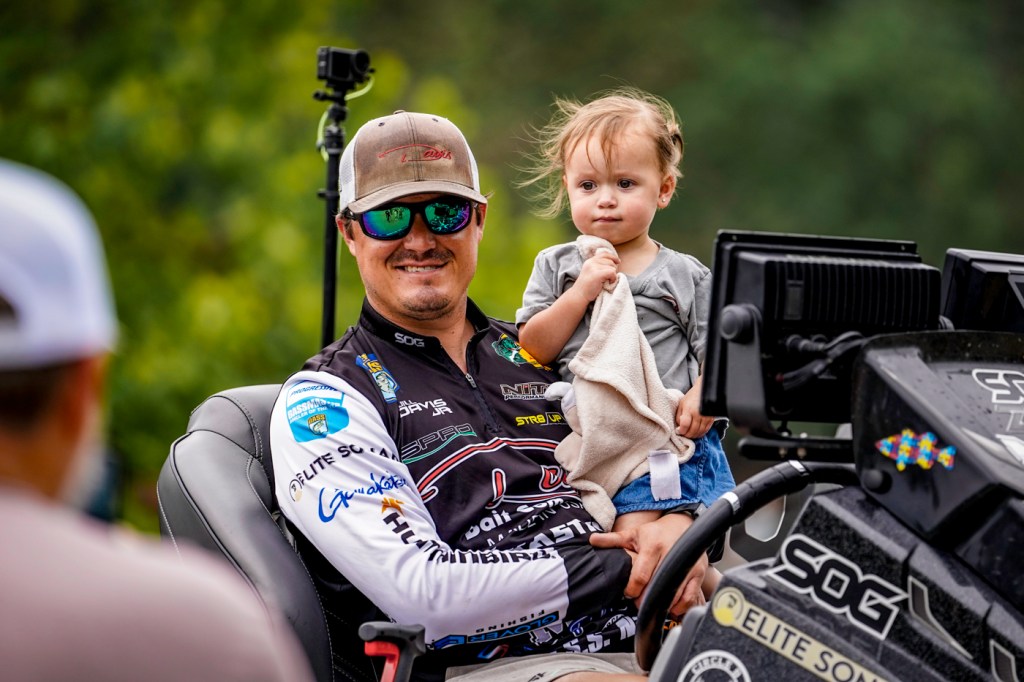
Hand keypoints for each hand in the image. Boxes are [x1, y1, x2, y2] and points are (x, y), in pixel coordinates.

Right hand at [571, 249, 618, 302]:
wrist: (579, 295)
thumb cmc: (587, 287)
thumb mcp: (591, 272)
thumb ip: (599, 266)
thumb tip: (614, 263)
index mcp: (590, 261)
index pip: (604, 254)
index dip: (613, 257)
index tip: (618, 262)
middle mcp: (591, 262)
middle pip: (610, 261)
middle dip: (613, 269)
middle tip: (608, 278)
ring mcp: (593, 267)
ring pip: (612, 267)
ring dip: (613, 275)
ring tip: (606, 281)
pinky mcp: (597, 274)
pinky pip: (612, 272)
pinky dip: (613, 278)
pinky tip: (608, 283)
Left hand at [589, 513, 707, 616]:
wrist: (682, 525)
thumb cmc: (655, 533)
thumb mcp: (633, 534)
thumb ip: (613, 540)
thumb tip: (591, 540)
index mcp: (653, 546)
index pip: (641, 576)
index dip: (632, 590)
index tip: (628, 593)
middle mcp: (671, 555)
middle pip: (656, 587)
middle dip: (645, 599)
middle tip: (639, 603)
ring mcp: (686, 565)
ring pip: (673, 595)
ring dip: (662, 605)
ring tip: (653, 604)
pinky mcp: (697, 573)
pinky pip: (689, 597)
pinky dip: (679, 606)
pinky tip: (670, 605)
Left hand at [676, 379, 713, 437]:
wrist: (703, 390)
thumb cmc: (691, 397)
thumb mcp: (681, 405)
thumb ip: (679, 417)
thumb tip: (679, 428)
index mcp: (689, 409)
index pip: (685, 425)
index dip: (681, 431)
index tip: (679, 431)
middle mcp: (698, 414)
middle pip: (692, 431)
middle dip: (687, 435)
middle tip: (684, 434)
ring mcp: (706, 417)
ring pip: (700, 432)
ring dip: (694, 436)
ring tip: (689, 434)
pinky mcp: (711, 418)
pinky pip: (706, 430)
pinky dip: (701, 433)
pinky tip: (696, 432)